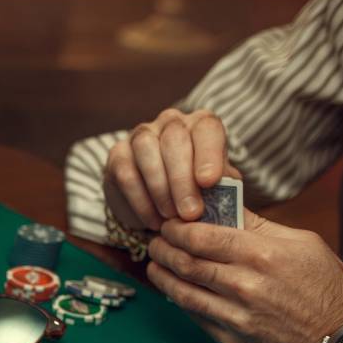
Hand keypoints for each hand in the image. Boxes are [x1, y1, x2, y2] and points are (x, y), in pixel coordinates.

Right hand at [104, 108, 239, 230]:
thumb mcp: (215, 188)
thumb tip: (225, 198)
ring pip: (146, 150)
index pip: (206, 128)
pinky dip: (140, 201)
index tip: (208, 182)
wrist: (160, 200)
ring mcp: (141, 135)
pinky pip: (126, 174)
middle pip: (174, 139)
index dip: (208, 154)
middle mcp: (171, 122)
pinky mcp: (117, 154)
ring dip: (159, 187)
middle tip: (190, 212)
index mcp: (200, 125)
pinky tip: (153, 221)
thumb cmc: (195, 190)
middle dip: (182, 179)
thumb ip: (221, 188)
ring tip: (171, 217)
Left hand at [147, 209, 342, 342]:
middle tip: (154, 241)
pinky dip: (179, 299)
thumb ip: (259, 225)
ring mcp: (237, 317)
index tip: (168, 224)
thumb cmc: (326, 288)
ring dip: (162, 275)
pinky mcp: (232, 341)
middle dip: (162, 249)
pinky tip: (174, 288)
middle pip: (185, 262)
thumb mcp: (301, 244)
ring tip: (155, 264)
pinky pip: (195, 316)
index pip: (200, 237)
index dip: (175, 229)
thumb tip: (226, 202)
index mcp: (262, 255)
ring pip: (183, 291)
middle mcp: (246, 286)